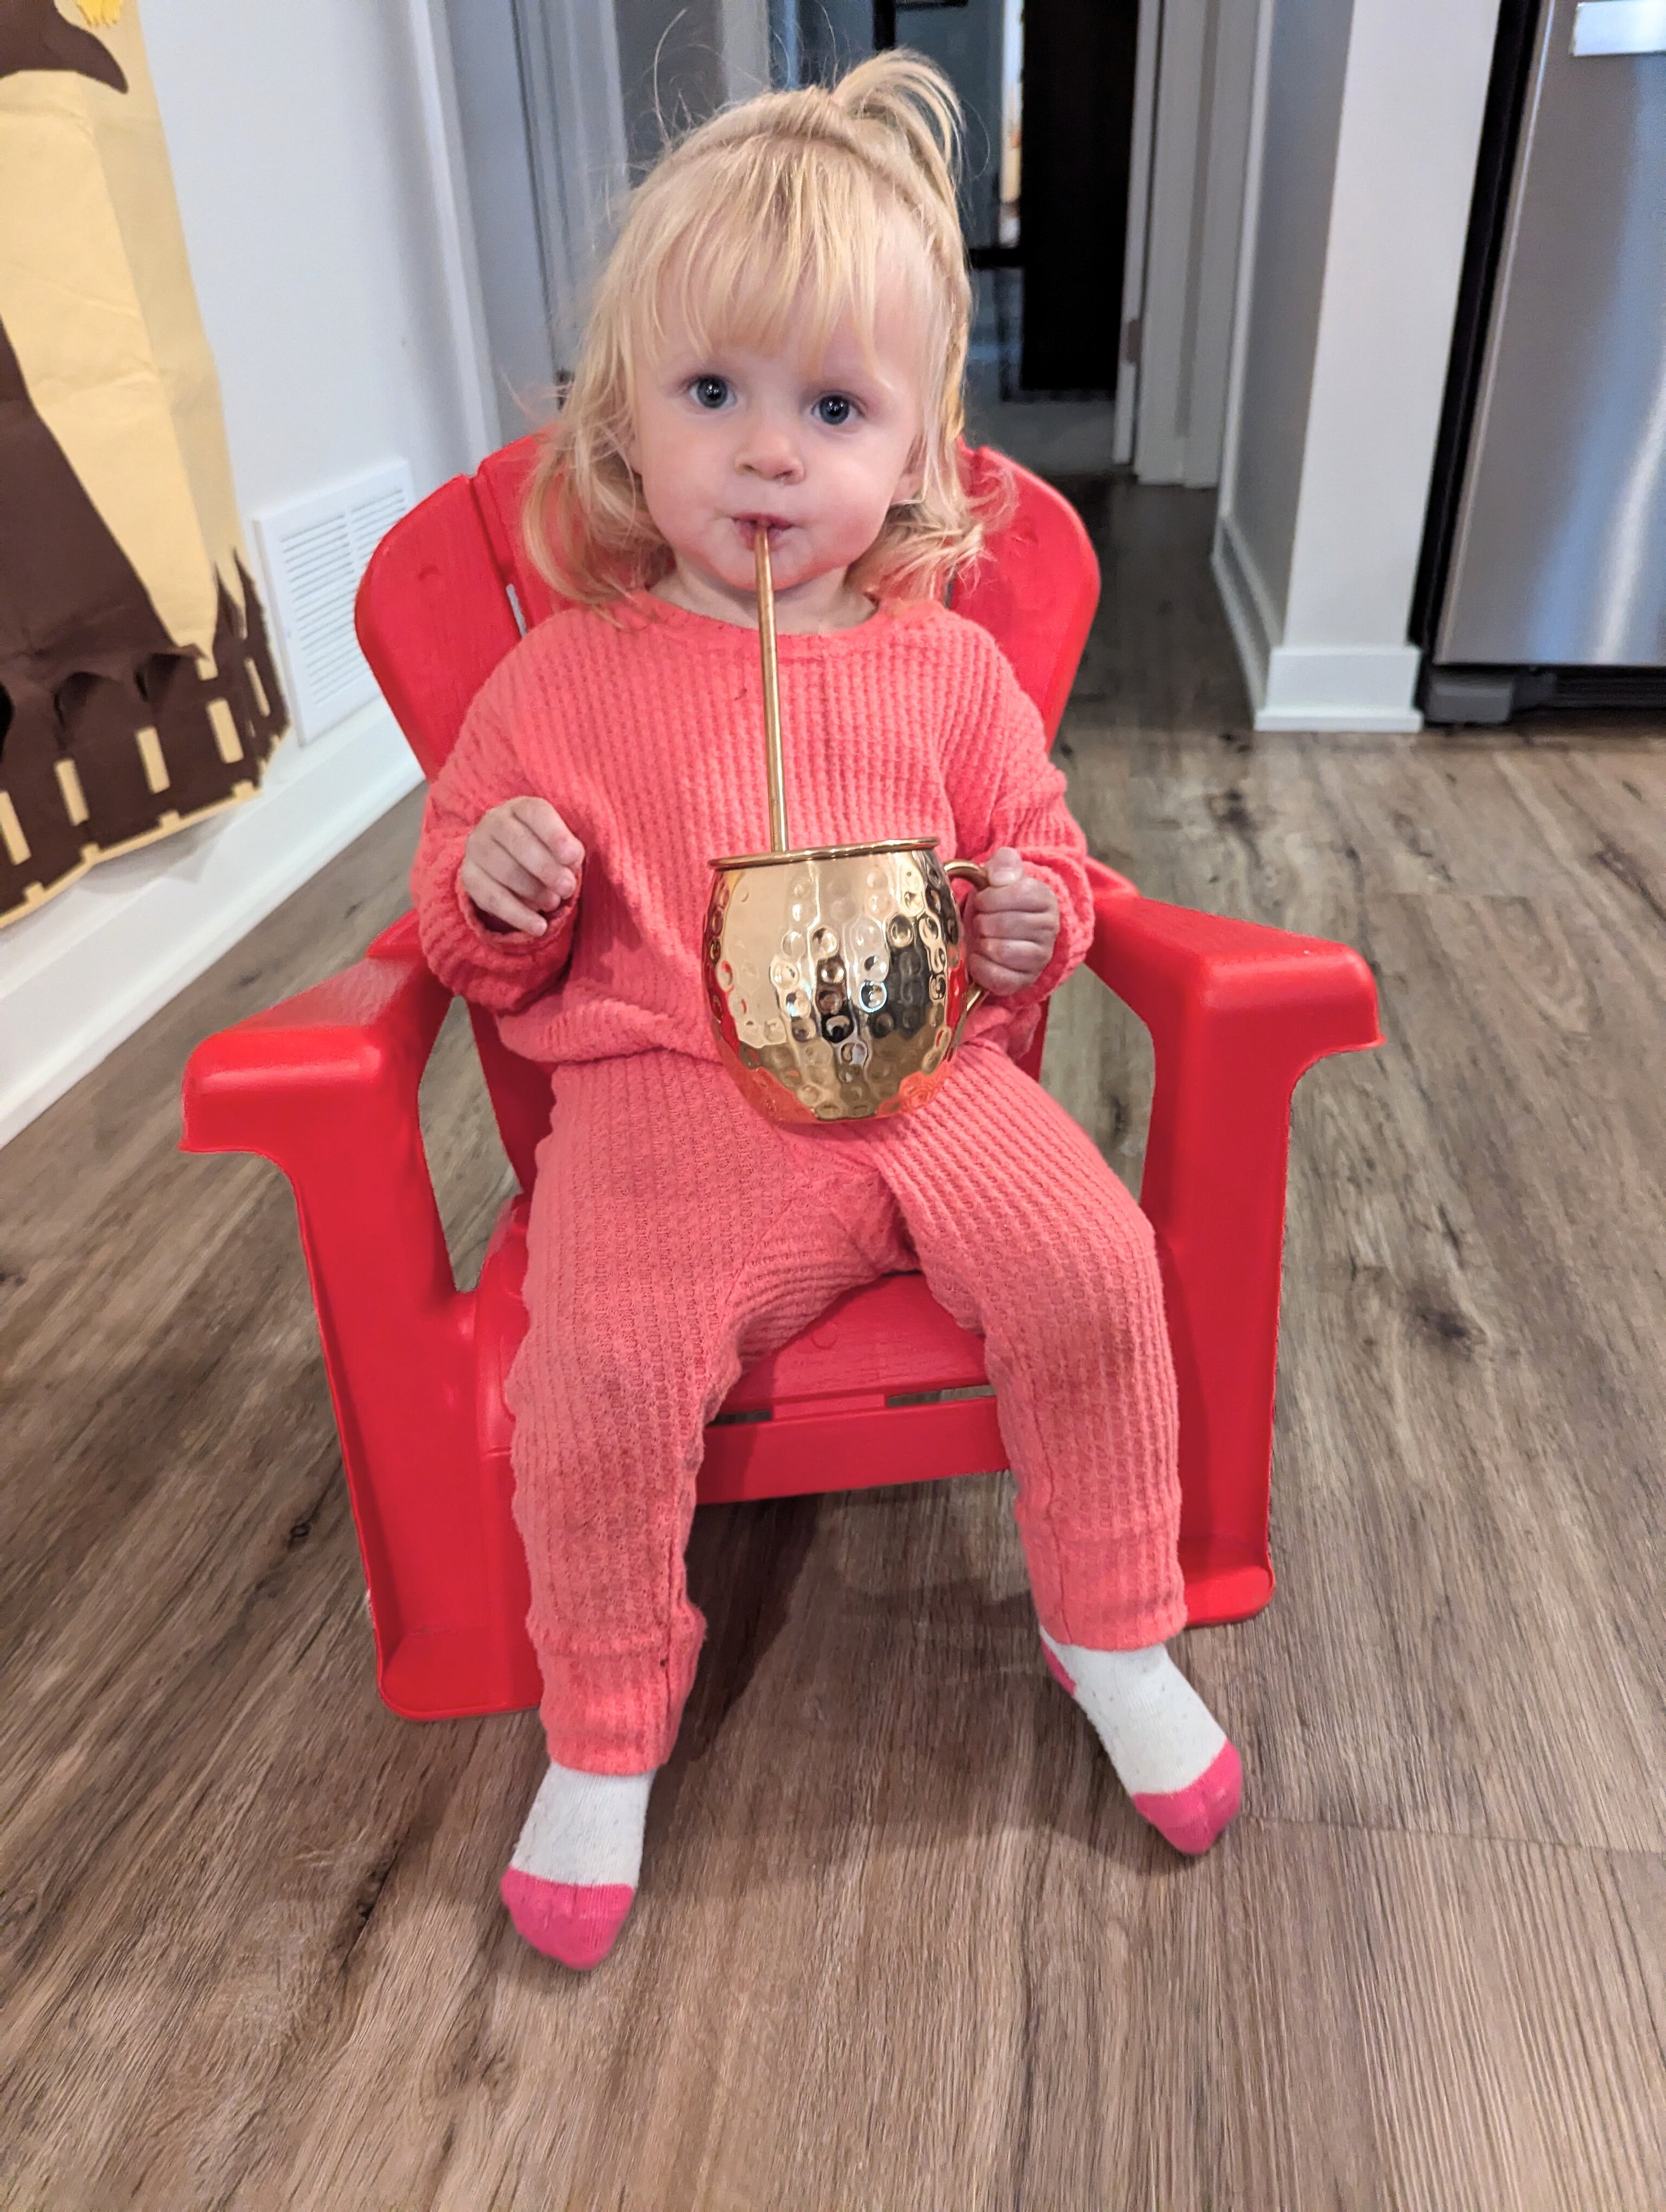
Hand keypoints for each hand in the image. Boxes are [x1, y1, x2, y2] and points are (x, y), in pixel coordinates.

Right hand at [461, 797, 583, 936]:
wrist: (507, 859)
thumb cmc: (543, 849)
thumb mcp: (560, 845)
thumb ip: (569, 852)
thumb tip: (570, 864)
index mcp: (521, 808)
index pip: (536, 813)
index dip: (555, 835)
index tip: (572, 857)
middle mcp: (494, 822)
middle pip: (518, 843)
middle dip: (546, 868)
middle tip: (567, 888)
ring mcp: (477, 848)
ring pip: (505, 871)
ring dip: (534, 891)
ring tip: (553, 903)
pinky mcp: (469, 876)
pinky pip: (492, 898)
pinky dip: (518, 915)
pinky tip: (538, 927)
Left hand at [965, 847, 1058, 994]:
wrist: (1000, 931)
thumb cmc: (998, 902)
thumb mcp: (1001, 874)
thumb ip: (1004, 863)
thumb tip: (1000, 877)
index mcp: (1045, 899)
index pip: (1019, 894)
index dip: (991, 897)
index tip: (983, 900)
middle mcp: (1049, 929)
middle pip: (1006, 924)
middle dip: (983, 921)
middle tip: (980, 920)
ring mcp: (1039, 958)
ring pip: (1002, 951)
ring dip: (982, 943)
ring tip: (982, 937)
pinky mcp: (1024, 980)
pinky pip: (998, 977)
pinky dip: (981, 967)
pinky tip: (979, 957)